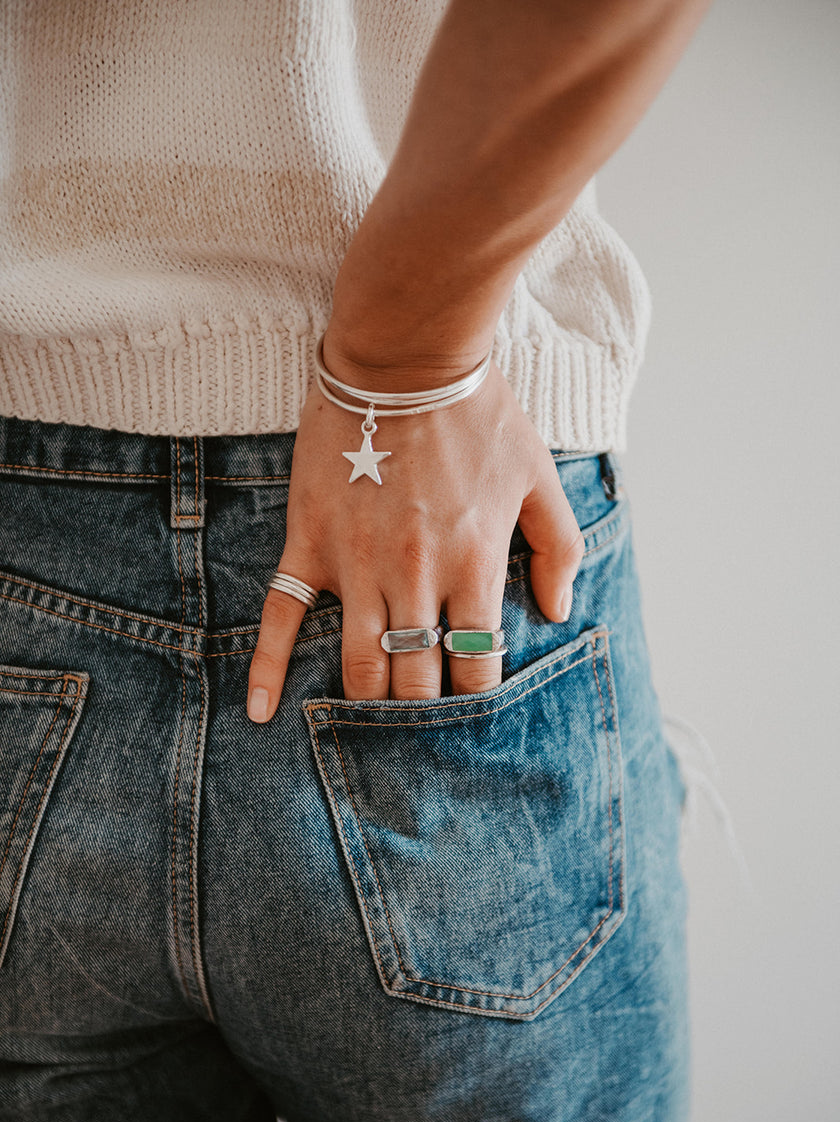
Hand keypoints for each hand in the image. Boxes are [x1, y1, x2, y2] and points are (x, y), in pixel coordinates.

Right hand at [246, 361, 583, 718]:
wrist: (403, 359)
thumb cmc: (478, 415)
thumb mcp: (539, 475)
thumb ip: (560, 547)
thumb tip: (556, 612)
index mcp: (474, 563)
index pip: (475, 662)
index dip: (474, 689)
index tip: (469, 690)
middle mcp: (415, 575)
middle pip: (417, 677)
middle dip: (424, 704)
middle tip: (424, 706)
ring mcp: (357, 564)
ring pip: (360, 665)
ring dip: (371, 699)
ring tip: (375, 713)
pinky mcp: (311, 545)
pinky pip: (281, 618)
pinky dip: (267, 670)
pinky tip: (261, 711)